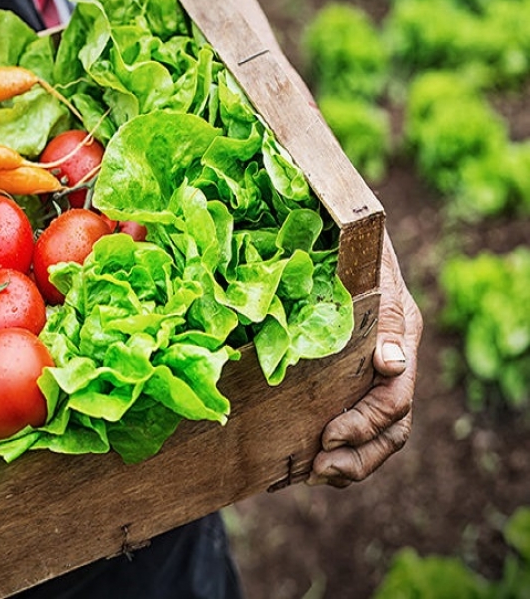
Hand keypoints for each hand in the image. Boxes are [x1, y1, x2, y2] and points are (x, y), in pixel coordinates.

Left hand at [307, 231, 422, 487]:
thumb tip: (393, 364)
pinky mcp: (347, 378)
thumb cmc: (353, 243)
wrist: (337, 228)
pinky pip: (352, 427)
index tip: (328, 435)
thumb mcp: (370, 268)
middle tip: (319, 467)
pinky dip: (333, 451)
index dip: (365, 424)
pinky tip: (302, 466)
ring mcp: (371, 374)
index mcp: (400, 337)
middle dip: (357, 456)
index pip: (394, 398)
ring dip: (347, 463)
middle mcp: (392, 362)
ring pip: (376, 436)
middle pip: (390, 429)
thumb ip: (385, 313)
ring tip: (314, 475)